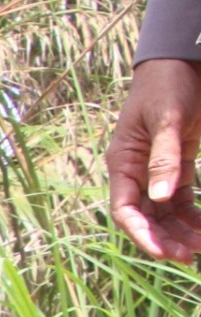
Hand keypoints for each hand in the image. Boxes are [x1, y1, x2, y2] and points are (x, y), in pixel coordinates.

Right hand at [108, 59, 200, 261]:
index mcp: (123, 163)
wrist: (181, 61)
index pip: (125, 209)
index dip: (142, 234)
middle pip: (145, 217)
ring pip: (164, 212)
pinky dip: (193, 214)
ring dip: (181, 231)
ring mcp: (155, 170)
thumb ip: (164, 158)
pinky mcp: (177, 164)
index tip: (164, 252)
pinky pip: (182, 199)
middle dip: (166, 239)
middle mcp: (135, 172)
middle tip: (191, 256)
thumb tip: (159, 197)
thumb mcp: (167, 120)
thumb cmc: (168, 85)